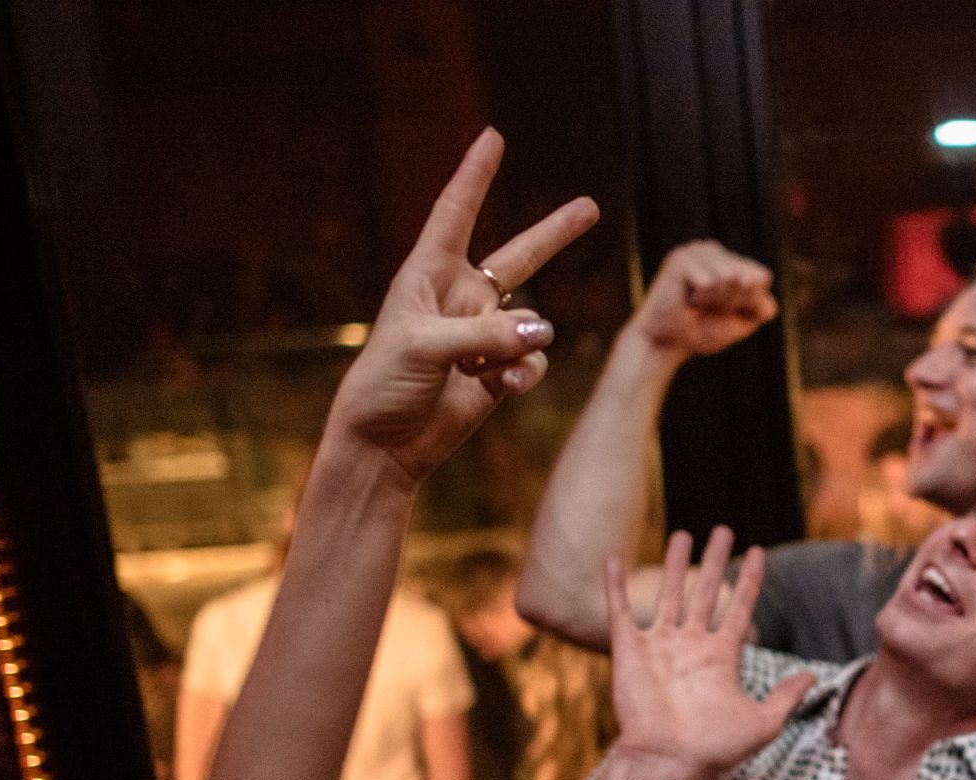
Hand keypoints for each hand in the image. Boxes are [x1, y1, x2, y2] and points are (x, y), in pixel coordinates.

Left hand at [326, 129, 600, 483]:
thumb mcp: (425, 347)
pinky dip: (524, 374)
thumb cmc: (384, 385)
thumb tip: (543, 332)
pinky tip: (502, 387)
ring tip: (488, 370)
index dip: (475, 175)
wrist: (385, 445)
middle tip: (590, 207)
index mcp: (428, 275)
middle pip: (519, 256)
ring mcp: (482, 336)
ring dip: (519, 346)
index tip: (493, 138)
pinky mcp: (497, 373)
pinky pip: (532, 362)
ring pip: (530, 324)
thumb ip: (486, 334)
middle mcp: (460, 299)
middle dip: (554, 233)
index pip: (455, 213)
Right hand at [605, 528, 814, 779]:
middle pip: (706, 592)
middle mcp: (692, 646)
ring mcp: (660, 646)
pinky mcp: (630, 651)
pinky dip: (614, 586)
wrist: (668, 762)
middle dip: (714, 561)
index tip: (758, 552)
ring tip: (683, 533)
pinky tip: (613, 560)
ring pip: (670, 594)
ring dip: (676, 565)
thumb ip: (787, 697)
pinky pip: (620, 612)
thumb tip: (814, 676)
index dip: (749, 580)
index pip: (740, 607)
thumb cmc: (713, 749)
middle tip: (722, 530)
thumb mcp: (763, 724)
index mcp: (722, 657)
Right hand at [629, 240, 778, 358]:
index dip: (750, 302)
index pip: (762, 277)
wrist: (667, 344)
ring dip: (716, 301)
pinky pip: (710, 283)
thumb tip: (764, 284)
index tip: (726, 311)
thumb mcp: (742, 322)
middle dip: (733, 302)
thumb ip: (762, 306)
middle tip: (708, 308)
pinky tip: (686, 299)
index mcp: (730, 260)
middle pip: (748, 277)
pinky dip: (701, 299)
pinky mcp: (681, 260)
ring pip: (730, 278)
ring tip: (696, 303)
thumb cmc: (702, 331)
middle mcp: (713, 250)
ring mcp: (696, 252)